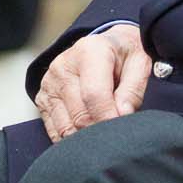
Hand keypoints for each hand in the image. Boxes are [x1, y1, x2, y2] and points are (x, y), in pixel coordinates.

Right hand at [33, 23, 150, 143]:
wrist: (106, 44)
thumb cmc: (124, 55)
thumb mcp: (140, 63)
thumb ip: (133, 89)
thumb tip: (122, 115)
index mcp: (89, 52)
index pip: (94, 94)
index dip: (108, 117)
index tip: (120, 131)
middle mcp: (63, 66)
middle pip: (79, 114)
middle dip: (100, 130)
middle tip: (116, 134)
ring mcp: (49, 84)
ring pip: (65, 127)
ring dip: (86, 137)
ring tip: (103, 132)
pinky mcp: (42, 98)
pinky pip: (55, 130)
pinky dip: (72, 137)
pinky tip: (88, 131)